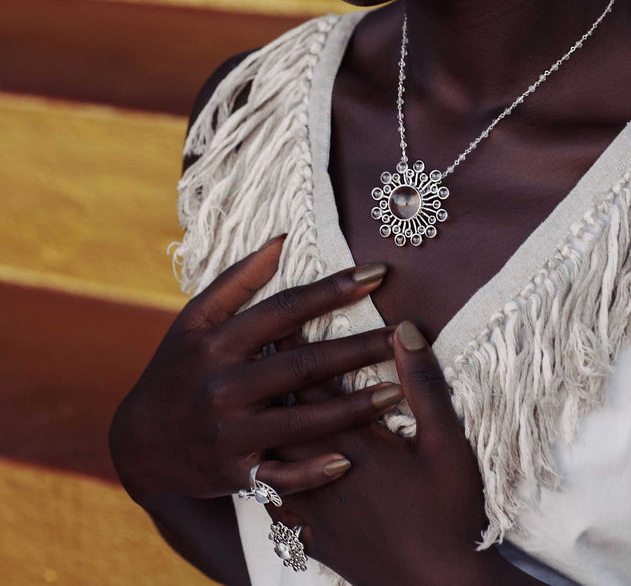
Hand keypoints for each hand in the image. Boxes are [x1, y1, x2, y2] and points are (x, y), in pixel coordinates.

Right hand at [108, 235, 404, 503]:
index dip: (334, 289)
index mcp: (218, 342)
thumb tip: (282, 241)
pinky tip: (350, 460)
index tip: (378, 273)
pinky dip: (314, 471)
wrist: (138, 441)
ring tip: (399, 392)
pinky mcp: (233, 473)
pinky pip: (281, 476)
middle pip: (304, 364)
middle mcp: (224, 386)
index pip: (286, 308)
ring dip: (354, 408)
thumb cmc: (176, 367)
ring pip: (303, 420)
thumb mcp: (194, 319)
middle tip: (406, 335)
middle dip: (360, 347)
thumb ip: (237, 280)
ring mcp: (229, 433)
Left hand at [266, 321, 504, 585]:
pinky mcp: (313, 537)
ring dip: (261, 422)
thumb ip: (424, 384)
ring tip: (248, 399)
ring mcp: (313, 507)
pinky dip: (261, 476)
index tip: (279, 320)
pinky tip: (256, 469)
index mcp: (353, 441)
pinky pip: (272, 502)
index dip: (295, 348)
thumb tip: (404, 330)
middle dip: (268, 379)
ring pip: (271, 455)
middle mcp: (322, 469)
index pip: (314, 383)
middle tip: (252, 350)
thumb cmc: (450, 512)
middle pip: (283, 414)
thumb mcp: (447, 442)